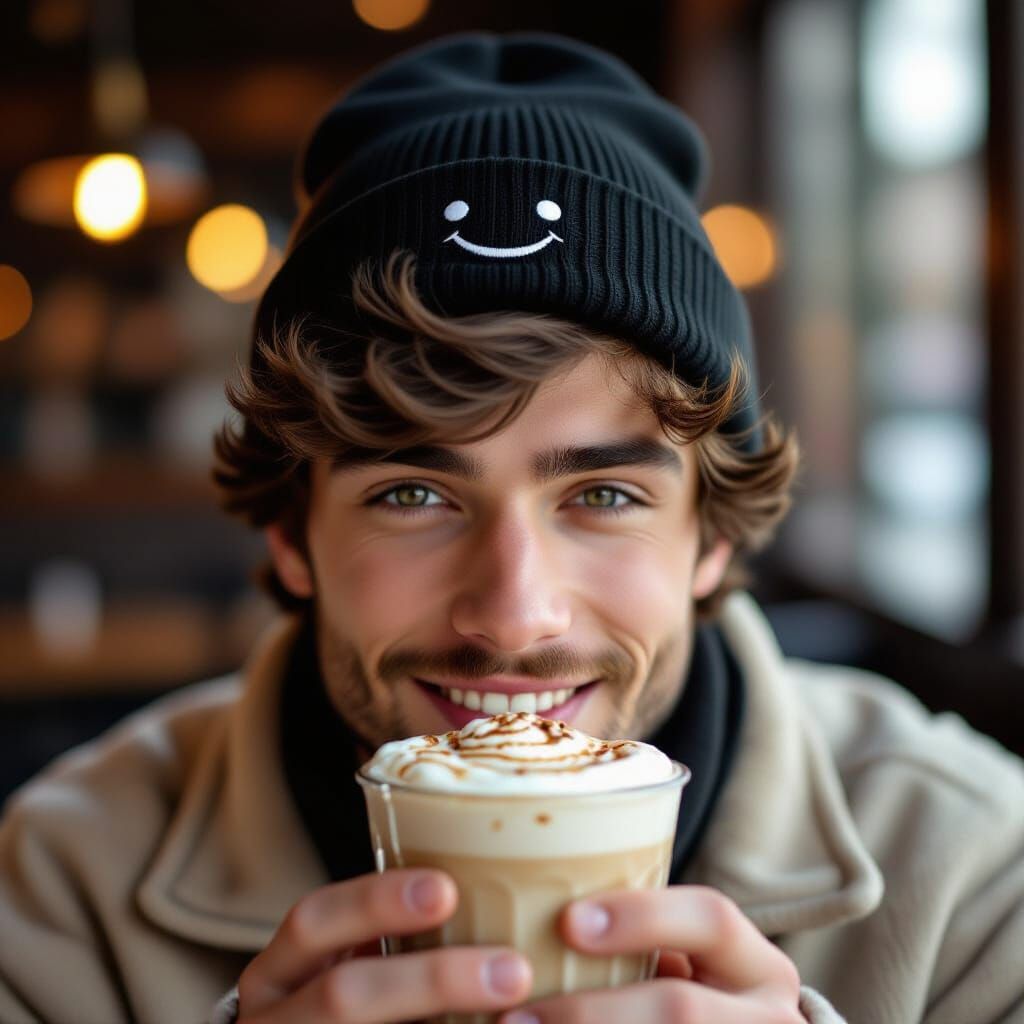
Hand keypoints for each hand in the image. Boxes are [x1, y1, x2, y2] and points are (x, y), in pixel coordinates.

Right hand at [237, 869, 531, 1022]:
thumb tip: (510, 893)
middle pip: (342, 997)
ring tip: (519, 1019)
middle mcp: (273, 1023)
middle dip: (432, 980)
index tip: (447, 889)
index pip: (313, 922)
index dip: (375, 902)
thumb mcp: (352, 970)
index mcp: (279, 974)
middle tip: (514, 970)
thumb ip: (398, 945)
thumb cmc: (352, 1008)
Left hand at [498, 885, 801, 1022]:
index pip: (711, 919)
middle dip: (590, 1015)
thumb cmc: (686, 1002)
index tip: (568, 922)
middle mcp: (771, 1020)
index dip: (640, 916)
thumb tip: (527, 912)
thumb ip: (639, 949)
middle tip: (515, 1018)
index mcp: (758, 967)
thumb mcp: (686, 968)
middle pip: (679, 1011)